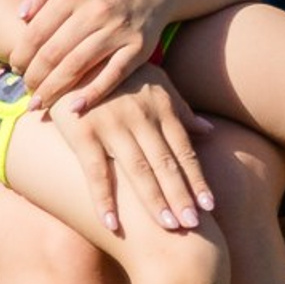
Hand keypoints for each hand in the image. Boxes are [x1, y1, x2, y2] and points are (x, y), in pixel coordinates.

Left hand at [7, 0, 172, 109]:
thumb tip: (21, 16)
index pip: (36, 32)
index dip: (21, 55)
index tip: (16, 68)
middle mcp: (97, 10)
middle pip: (53, 53)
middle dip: (34, 77)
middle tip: (27, 88)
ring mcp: (119, 30)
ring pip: (77, 67)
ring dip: (54, 90)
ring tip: (40, 103)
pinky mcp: (139, 48)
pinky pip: (112, 76)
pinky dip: (93, 94)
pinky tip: (74, 108)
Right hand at [49, 64, 214, 235]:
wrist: (74, 56)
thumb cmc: (119, 75)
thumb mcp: (155, 84)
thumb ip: (180, 110)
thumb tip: (210, 130)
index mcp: (160, 109)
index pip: (184, 150)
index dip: (197, 178)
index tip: (210, 206)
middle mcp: (141, 118)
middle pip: (165, 164)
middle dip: (180, 195)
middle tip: (193, 225)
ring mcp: (112, 125)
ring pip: (137, 169)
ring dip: (153, 201)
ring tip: (168, 227)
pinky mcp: (83, 133)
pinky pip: (95, 171)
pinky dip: (103, 199)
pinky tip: (112, 224)